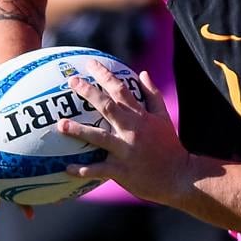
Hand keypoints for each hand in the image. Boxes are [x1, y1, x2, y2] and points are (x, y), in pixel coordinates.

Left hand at [57, 64, 188, 203]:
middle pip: (107, 107)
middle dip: (88, 92)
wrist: (180, 177)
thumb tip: (143, 73)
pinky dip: (83, 170)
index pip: (121, 90)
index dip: (105, 75)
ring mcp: (126, 151)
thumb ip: (153, 95)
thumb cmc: (170, 147)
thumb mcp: (164, 118)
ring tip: (60, 124)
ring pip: (99, 137)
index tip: (90, 63)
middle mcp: (132, 131)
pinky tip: (66, 168)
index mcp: (141, 117)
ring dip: (79, 130)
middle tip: (71, 81)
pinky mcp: (122, 171)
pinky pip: (99, 170)